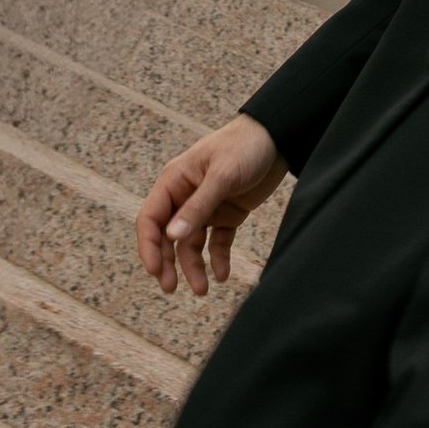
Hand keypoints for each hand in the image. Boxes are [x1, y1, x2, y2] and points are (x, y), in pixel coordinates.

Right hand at [137, 115, 282, 297]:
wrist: (279, 137)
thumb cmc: (245, 147)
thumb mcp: (222, 175)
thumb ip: (198, 206)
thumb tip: (172, 236)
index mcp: (174, 182)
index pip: (151, 219)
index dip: (149, 247)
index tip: (155, 271)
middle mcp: (185, 197)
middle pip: (168, 236)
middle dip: (168, 263)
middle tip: (172, 289)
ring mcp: (206, 207)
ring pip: (192, 244)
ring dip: (194, 266)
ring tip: (203, 290)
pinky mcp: (228, 214)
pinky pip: (217, 242)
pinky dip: (218, 259)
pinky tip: (222, 275)